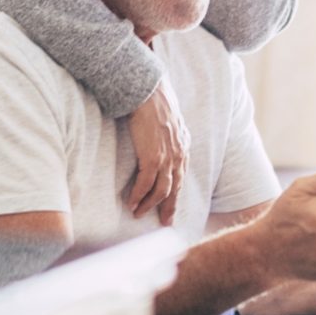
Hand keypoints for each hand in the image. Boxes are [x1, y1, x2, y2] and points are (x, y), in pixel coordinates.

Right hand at [125, 78, 189, 224]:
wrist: (150, 93)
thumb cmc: (156, 102)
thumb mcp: (170, 121)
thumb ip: (170, 134)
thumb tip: (163, 139)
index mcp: (183, 147)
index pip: (181, 176)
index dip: (175, 193)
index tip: (171, 206)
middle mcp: (178, 155)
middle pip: (175, 188)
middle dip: (169, 207)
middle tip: (164, 222)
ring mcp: (166, 158)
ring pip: (161, 190)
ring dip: (149, 205)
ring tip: (138, 213)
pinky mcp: (153, 158)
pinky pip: (145, 184)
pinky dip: (139, 196)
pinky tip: (132, 203)